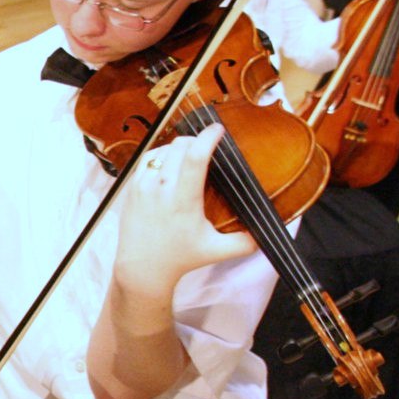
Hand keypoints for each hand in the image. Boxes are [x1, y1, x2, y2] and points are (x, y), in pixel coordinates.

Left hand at [113, 125, 255, 296]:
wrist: (142, 268)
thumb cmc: (180, 259)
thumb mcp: (217, 251)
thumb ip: (245, 242)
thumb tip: (267, 231)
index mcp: (183, 201)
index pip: (195, 158)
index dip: (208, 137)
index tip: (218, 129)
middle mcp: (160, 189)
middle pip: (179, 146)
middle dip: (196, 139)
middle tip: (208, 145)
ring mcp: (143, 187)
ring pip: (163, 150)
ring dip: (178, 147)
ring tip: (190, 155)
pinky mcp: (131, 188)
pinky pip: (147, 160)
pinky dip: (161, 156)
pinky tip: (171, 163)